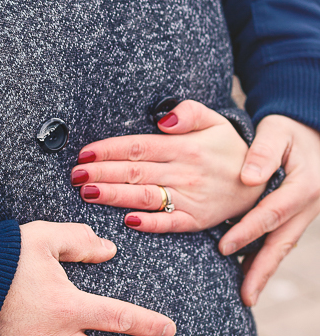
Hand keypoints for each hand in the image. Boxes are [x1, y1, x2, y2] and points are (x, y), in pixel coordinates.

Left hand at [71, 101, 264, 233]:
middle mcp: (185, 172)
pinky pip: (169, 223)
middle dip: (101, 173)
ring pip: (145, 196)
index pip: (137, 146)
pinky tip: (126, 221)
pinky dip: (149, 223)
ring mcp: (190, 197)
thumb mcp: (214, 120)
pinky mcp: (196, 220)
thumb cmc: (228, 148)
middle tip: (74, 175)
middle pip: (134, 171)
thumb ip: (189, 112)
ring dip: (113, 196)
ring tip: (87, 193)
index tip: (84, 153)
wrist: (260, 181)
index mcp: (184, 147)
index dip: (108, 149)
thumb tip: (164, 119)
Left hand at [220, 115, 319, 304]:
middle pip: (282, 242)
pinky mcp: (295, 217)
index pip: (272, 212)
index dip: (248, 230)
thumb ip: (263, 151)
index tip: (225, 246)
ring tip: (248, 296)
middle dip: (262, 268)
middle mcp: (307, 206)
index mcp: (302, 185)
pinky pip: (281, 242)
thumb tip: (247, 178)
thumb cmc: (290, 129)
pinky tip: (250, 275)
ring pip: (283, 247)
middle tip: (244, 293)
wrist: (312, 132)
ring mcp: (303, 214)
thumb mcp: (277, 130)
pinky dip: (267, 259)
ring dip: (265, 271)